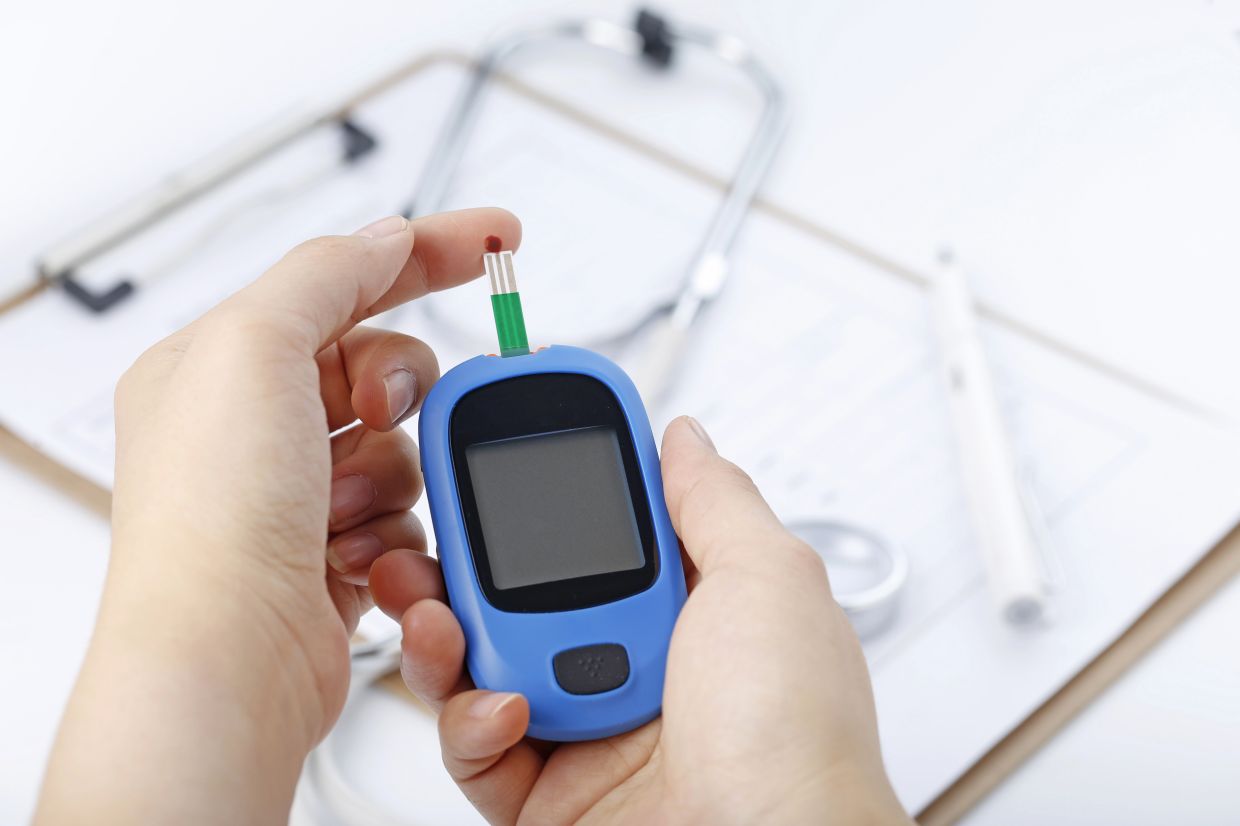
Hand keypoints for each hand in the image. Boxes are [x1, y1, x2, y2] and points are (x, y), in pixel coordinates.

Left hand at [37, 209, 520, 823]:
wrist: (231, 663)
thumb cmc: (212, 520)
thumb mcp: (255, 348)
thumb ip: (327, 274)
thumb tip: (386, 238)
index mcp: (219, 363)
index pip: (340, 279)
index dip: (426, 252)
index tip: (499, 239)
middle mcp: (254, 426)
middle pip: (381, 364)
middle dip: (398, 390)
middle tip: (377, 411)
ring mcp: (295, 493)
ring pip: (405, 445)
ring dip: (392, 474)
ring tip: (343, 509)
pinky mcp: (332, 551)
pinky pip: (407, 510)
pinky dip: (394, 530)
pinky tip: (352, 554)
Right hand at [371, 416, 909, 824]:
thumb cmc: (794, 740)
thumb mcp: (767, 581)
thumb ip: (713, 500)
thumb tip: (683, 437)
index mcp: (694, 608)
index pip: (606, 527)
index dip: (551, 487)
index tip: (501, 450)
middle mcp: (640, 665)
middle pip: (526, 592)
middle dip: (467, 560)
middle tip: (429, 533)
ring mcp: (591, 730)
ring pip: (485, 663)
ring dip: (447, 633)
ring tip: (438, 615)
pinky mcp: (547, 797)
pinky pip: (477, 745)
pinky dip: (471, 722)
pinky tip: (505, 709)